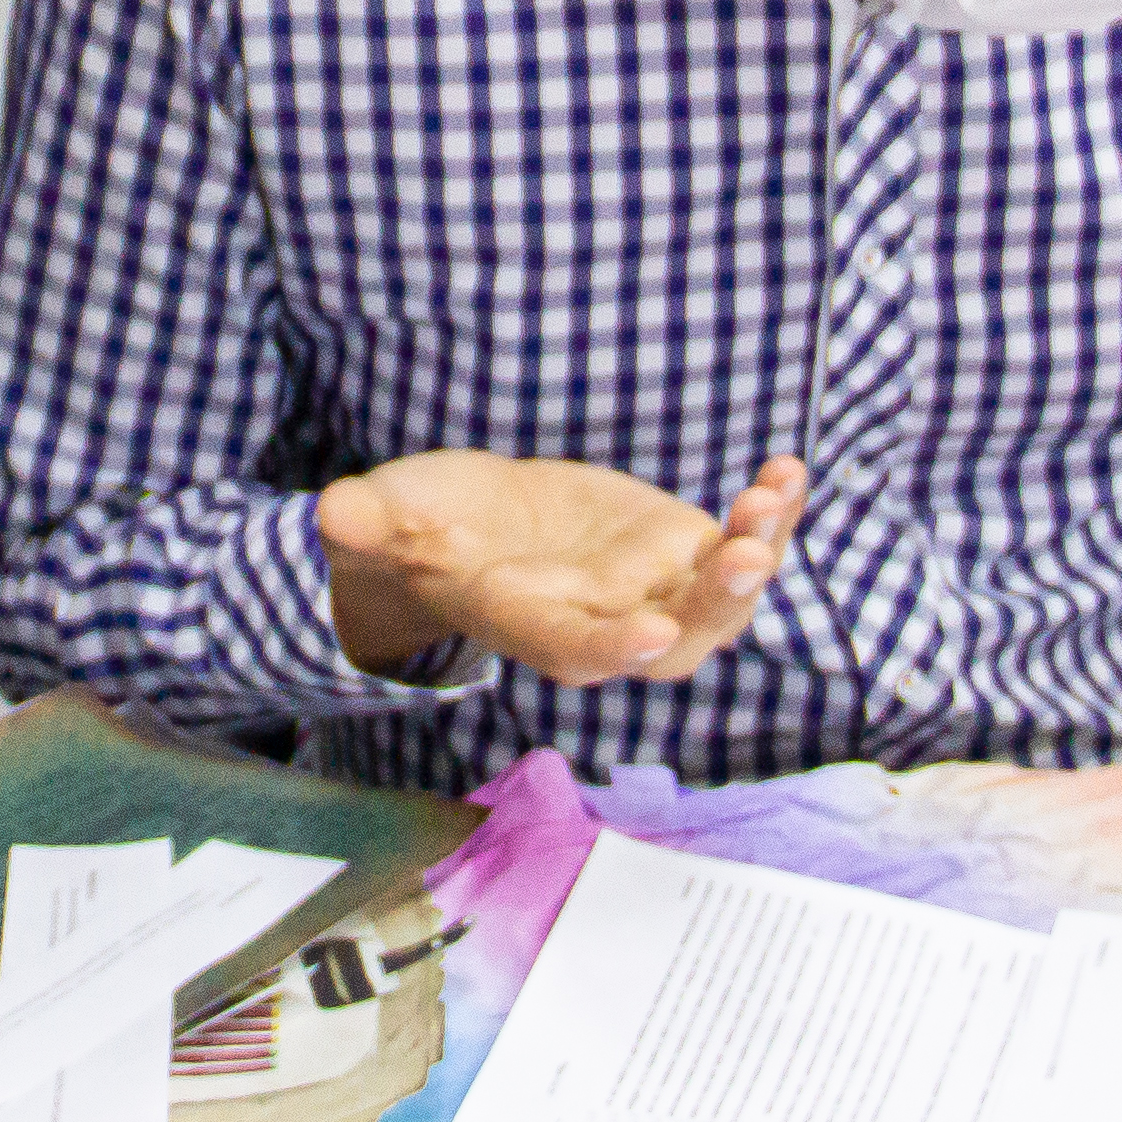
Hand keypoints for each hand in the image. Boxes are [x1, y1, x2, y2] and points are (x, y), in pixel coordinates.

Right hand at [315, 453, 807, 688]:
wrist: (475, 526)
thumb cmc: (424, 528)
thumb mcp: (388, 515)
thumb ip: (371, 523)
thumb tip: (334, 515)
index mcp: (531, 622)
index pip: (576, 647)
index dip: (615, 643)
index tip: (655, 629)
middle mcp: (603, 621)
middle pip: (671, 640)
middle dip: (714, 605)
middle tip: (747, 557)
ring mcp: (650, 589)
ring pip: (718, 600)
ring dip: (755, 557)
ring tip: (772, 498)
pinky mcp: (680, 549)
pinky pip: (738, 544)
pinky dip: (768, 515)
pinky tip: (787, 473)